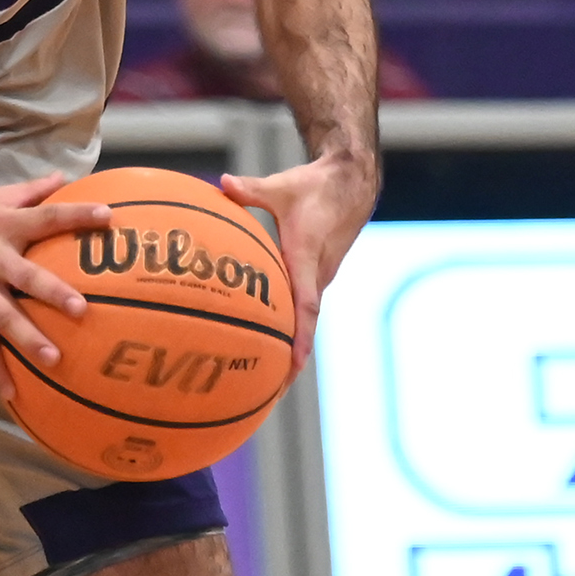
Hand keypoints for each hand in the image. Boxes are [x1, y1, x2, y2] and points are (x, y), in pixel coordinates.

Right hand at [0, 174, 114, 396]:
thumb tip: (64, 177)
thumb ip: (30, 190)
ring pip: (6, 316)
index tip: (107, 218)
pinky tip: (12, 393)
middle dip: (53, 293)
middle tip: (80, 309)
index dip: (76, 216)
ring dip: (29, 339)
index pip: (47, 218)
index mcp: (5, 225)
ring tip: (53, 359)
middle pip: (28, 276)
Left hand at [220, 154, 376, 373]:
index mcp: (308, 257)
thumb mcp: (282, 187)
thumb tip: (223, 183)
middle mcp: (318, 274)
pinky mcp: (317, 276)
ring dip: (294, 350)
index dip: (299, 335)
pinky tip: (273, 345)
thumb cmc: (315, 186)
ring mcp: (320, 277)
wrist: (351, 185)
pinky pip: (305, 309)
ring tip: (273, 383)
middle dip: (292, 359)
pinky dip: (293, 330)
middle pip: (306, 324)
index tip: (293, 363)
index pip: (306, 304)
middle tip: (274, 391)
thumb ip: (251, 189)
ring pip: (306, 320)